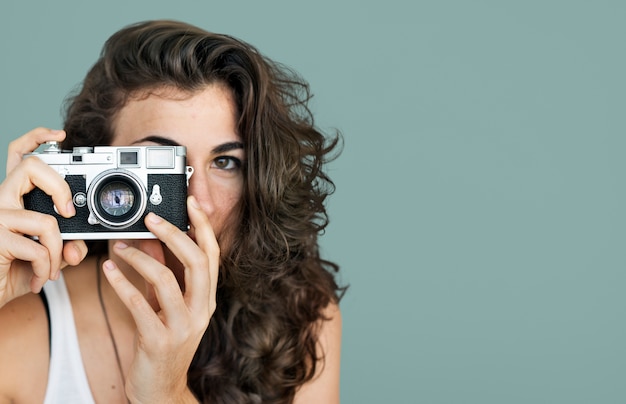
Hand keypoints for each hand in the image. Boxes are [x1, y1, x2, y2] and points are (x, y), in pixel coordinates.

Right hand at [0, 128, 87, 307]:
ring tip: (52, 269)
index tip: (60, 134)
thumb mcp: (49, 256)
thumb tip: (78, 248)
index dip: (37, 138)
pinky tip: (40, 279)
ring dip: (59, 251)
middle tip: (68, 214)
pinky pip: (40, 249)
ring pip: (47, 221)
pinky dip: (48, 268)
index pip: (18, 155)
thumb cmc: (14, 273)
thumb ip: (68, 246)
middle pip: (30, 167)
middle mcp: (0, 201)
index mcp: (13, 197)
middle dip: (60, 188)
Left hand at [102, 196, 218, 402]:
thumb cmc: (164, 344)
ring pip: (167, 280)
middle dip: (174, 234)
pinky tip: (108, 269)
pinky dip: (121, 283)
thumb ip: (161, 273)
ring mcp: (183, 326)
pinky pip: (139, 304)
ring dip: (139, 258)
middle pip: (197, 262)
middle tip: (150, 218)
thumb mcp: (166, 305)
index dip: (203, 227)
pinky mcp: (159, 340)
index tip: (190, 204)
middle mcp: (201, 310)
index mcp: (207, 299)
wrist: (160, 390)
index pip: (212, 255)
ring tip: (119, 247)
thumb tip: (150, 241)